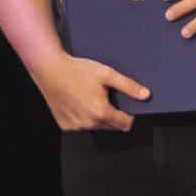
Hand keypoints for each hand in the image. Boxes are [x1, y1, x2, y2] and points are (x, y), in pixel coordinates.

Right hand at [33, 52, 149, 133]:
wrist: (49, 69)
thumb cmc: (78, 70)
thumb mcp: (107, 74)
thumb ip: (128, 86)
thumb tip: (146, 96)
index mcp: (101, 113)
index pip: (126, 124)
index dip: (129, 114)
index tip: (123, 104)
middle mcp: (89, 124)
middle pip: (112, 126)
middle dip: (113, 115)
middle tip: (105, 97)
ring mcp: (76, 126)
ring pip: (96, 127)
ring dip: (98, 117)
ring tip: (89, 98)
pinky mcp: (65, 125)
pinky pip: (81, 126)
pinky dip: (83, 118)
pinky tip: (77, 103)